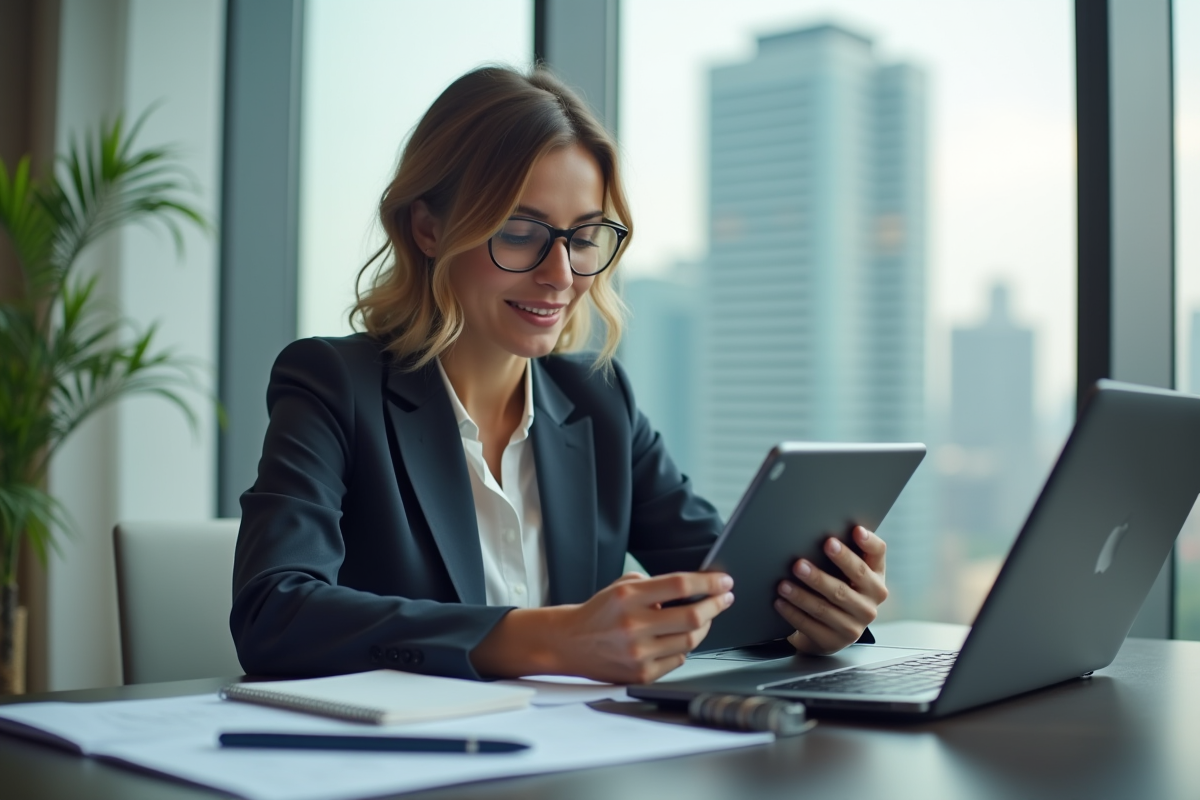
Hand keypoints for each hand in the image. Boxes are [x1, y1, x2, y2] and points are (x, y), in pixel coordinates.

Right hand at [554, 571, 733, 683]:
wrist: (571, 643)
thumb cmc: (600, 613)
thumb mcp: (621, 586)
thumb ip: (655, 585)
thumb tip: (696, 588)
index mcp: (628, 597)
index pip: (679, 586)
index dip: (708, 583)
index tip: (724, 581)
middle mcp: (633, 625)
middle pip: (691, 617)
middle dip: (716, 605)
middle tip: (724, 598)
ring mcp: (638, 653)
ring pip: (690, 641)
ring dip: (704, 627)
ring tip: (704, 617)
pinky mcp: (641, 674)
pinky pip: (678, 660)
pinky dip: (684, 648)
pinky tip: (678, 639)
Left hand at [775, 526, 887, 654]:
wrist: (830, 631)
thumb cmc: (838, 591)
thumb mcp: (846, 574)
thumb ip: (843, 552)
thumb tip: (820, 528)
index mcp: (875, 579)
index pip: (878, 555)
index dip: (869, 543)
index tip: (855, 530)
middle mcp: (870, 604)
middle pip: (846, 586)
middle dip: (822, 574)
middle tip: (800, 563)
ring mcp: (854, 626)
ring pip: (825, 608)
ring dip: (802, 595)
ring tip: (783, 585)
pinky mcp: (834, 641)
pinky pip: (811, 626)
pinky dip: (793, 613)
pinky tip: (780, 602)